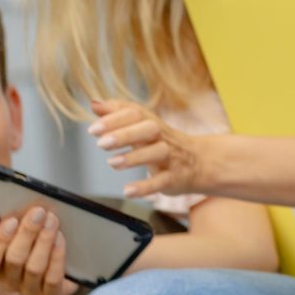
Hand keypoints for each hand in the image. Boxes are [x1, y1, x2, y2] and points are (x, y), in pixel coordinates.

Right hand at [0, 206, 79, 294]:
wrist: (68, 263)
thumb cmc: (40, 241)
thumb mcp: (26, 229)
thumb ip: (20, 219)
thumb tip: (22, 200)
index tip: (12, 220)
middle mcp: (10, 281)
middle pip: (14, 259)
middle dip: (27, 233)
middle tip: (38, 212)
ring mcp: (29, 290)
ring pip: (34, 267)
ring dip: (44, 241)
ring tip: (52, 221)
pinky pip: (52, 278)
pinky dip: (57, 256)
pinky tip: (60, 239)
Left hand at [89, 98, 210, 196]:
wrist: (200, 162)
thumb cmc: (163, 142)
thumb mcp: (143, 127)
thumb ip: (118, 115)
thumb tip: (95, 104)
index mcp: (152, 123)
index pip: (136, 113)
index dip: (115, 118)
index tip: (93, 129)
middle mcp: (162, 137)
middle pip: (149, 129)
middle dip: (125, 134)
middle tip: (101, 143)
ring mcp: (171, 157)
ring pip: (157, 153)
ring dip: (134, 157)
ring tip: (112, 163)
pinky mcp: (175, 177)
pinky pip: (162, 181)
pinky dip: (145, 187)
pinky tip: (128, 191)